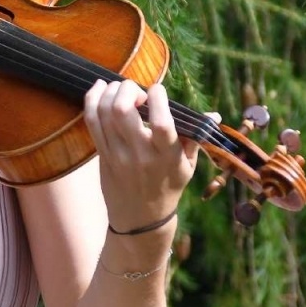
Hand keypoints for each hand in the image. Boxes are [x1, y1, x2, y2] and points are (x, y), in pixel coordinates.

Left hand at [83, 79, 198, 230]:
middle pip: (123, 110)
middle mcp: (139, 153)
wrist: (140, 218)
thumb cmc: (168, 187)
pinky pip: (91, 121)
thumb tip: (214, 114)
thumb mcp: (187, 166)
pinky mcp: (101, 153)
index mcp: (166, 155)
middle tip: (136, 91)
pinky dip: (93, 99)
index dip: (157, 97)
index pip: (160, 123)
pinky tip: (100, 88)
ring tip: (120, 88)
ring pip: (104, 112)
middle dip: (128, 89)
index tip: (158, 90)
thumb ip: (196, 137)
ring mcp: (117, 153)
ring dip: (111, 91)